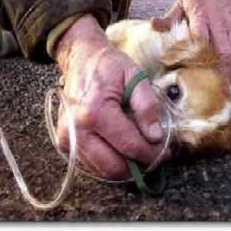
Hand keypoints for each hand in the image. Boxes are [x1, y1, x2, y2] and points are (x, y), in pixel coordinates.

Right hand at [54, 14, 167, 179]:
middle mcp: (77, 130)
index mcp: (95, 112)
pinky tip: (123, 149)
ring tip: (141, 154)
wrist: (80, 59)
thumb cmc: (110, 66)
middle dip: (138, 167)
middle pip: (113, 167)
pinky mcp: (64, 143)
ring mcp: (67, 139)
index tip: (166, 154)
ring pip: (101, 171)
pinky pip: (91, 165)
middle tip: (154, 157)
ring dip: (125, 168)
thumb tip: (156, 136)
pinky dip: (110, 162)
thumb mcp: (135, 76)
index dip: (151, 154)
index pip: (129, 146)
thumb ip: (147, 106)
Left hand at [152, 0, 230, 86]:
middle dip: (221, 73)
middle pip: (222, 52)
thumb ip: (169, 17)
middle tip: (215, 90)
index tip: (198, 76)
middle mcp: (218, 22)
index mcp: (201, 16)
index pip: (201, 41)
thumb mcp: (181, 2)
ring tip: (227, 88)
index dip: (201, 60)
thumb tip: (153, 25)